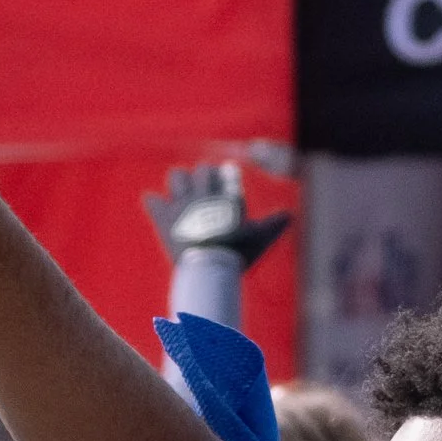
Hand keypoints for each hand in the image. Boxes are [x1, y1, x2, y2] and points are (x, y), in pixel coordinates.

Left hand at [145, 159, 292, 269]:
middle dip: (204, 178)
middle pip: (200, 170)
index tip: (225, 187)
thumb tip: (289, 215)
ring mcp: (181, 204)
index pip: (224, 172)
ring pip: (176, 176)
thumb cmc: (237, 253)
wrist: (209, 270)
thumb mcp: (260, 238)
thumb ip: (273, 224)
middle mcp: (202, 194)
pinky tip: (157, 204)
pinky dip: (154, 202)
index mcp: (223, 194)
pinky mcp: (163, 217)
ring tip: (183, 193)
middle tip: (205, 189)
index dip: (224, 178)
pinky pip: (152, 200)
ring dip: (180, 182)